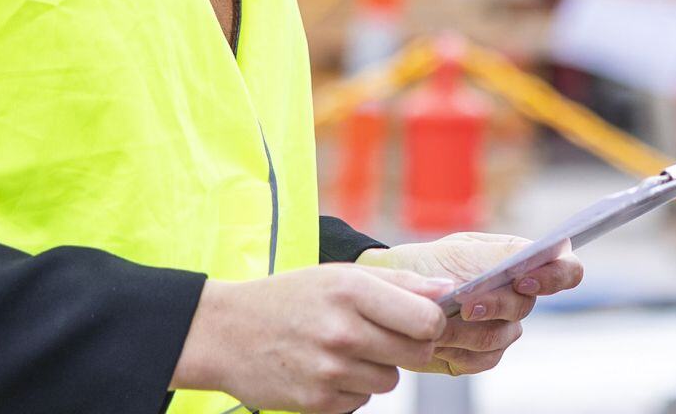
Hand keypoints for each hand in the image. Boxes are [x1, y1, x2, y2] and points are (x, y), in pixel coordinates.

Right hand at [169, 264, 452, 413]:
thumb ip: (399, 282)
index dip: (432, 321)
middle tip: (383, 335)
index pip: (427, 319)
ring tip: (347, 350)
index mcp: (352, 291)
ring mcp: (329, 370)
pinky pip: (362, 400)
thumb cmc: (290, 298)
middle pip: (417, 353)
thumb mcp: (340, 276)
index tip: (419, 318)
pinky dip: (353, 388)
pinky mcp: (317, 401)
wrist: (226, 333)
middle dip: (410, 346)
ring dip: (379, 368)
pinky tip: (328, 369)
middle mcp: (343, 331)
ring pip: (391, 380)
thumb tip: (449, 290)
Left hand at [358, 232, 585, 375]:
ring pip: (501, 337)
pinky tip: (439, 342)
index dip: (554, 276)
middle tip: (462, 304)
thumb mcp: (460, 248)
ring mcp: (504, 328)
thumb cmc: (430, 264)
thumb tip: (525, 259)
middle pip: (525, 306)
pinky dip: (458, 352)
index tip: (522, 278)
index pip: (565, 269)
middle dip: (493, 305)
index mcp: (522, 261)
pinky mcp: (483, 354)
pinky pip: (484, 360)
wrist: (397, 295)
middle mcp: (519, 296)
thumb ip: (497, 254)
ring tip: (436, 321)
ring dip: (466, 330)